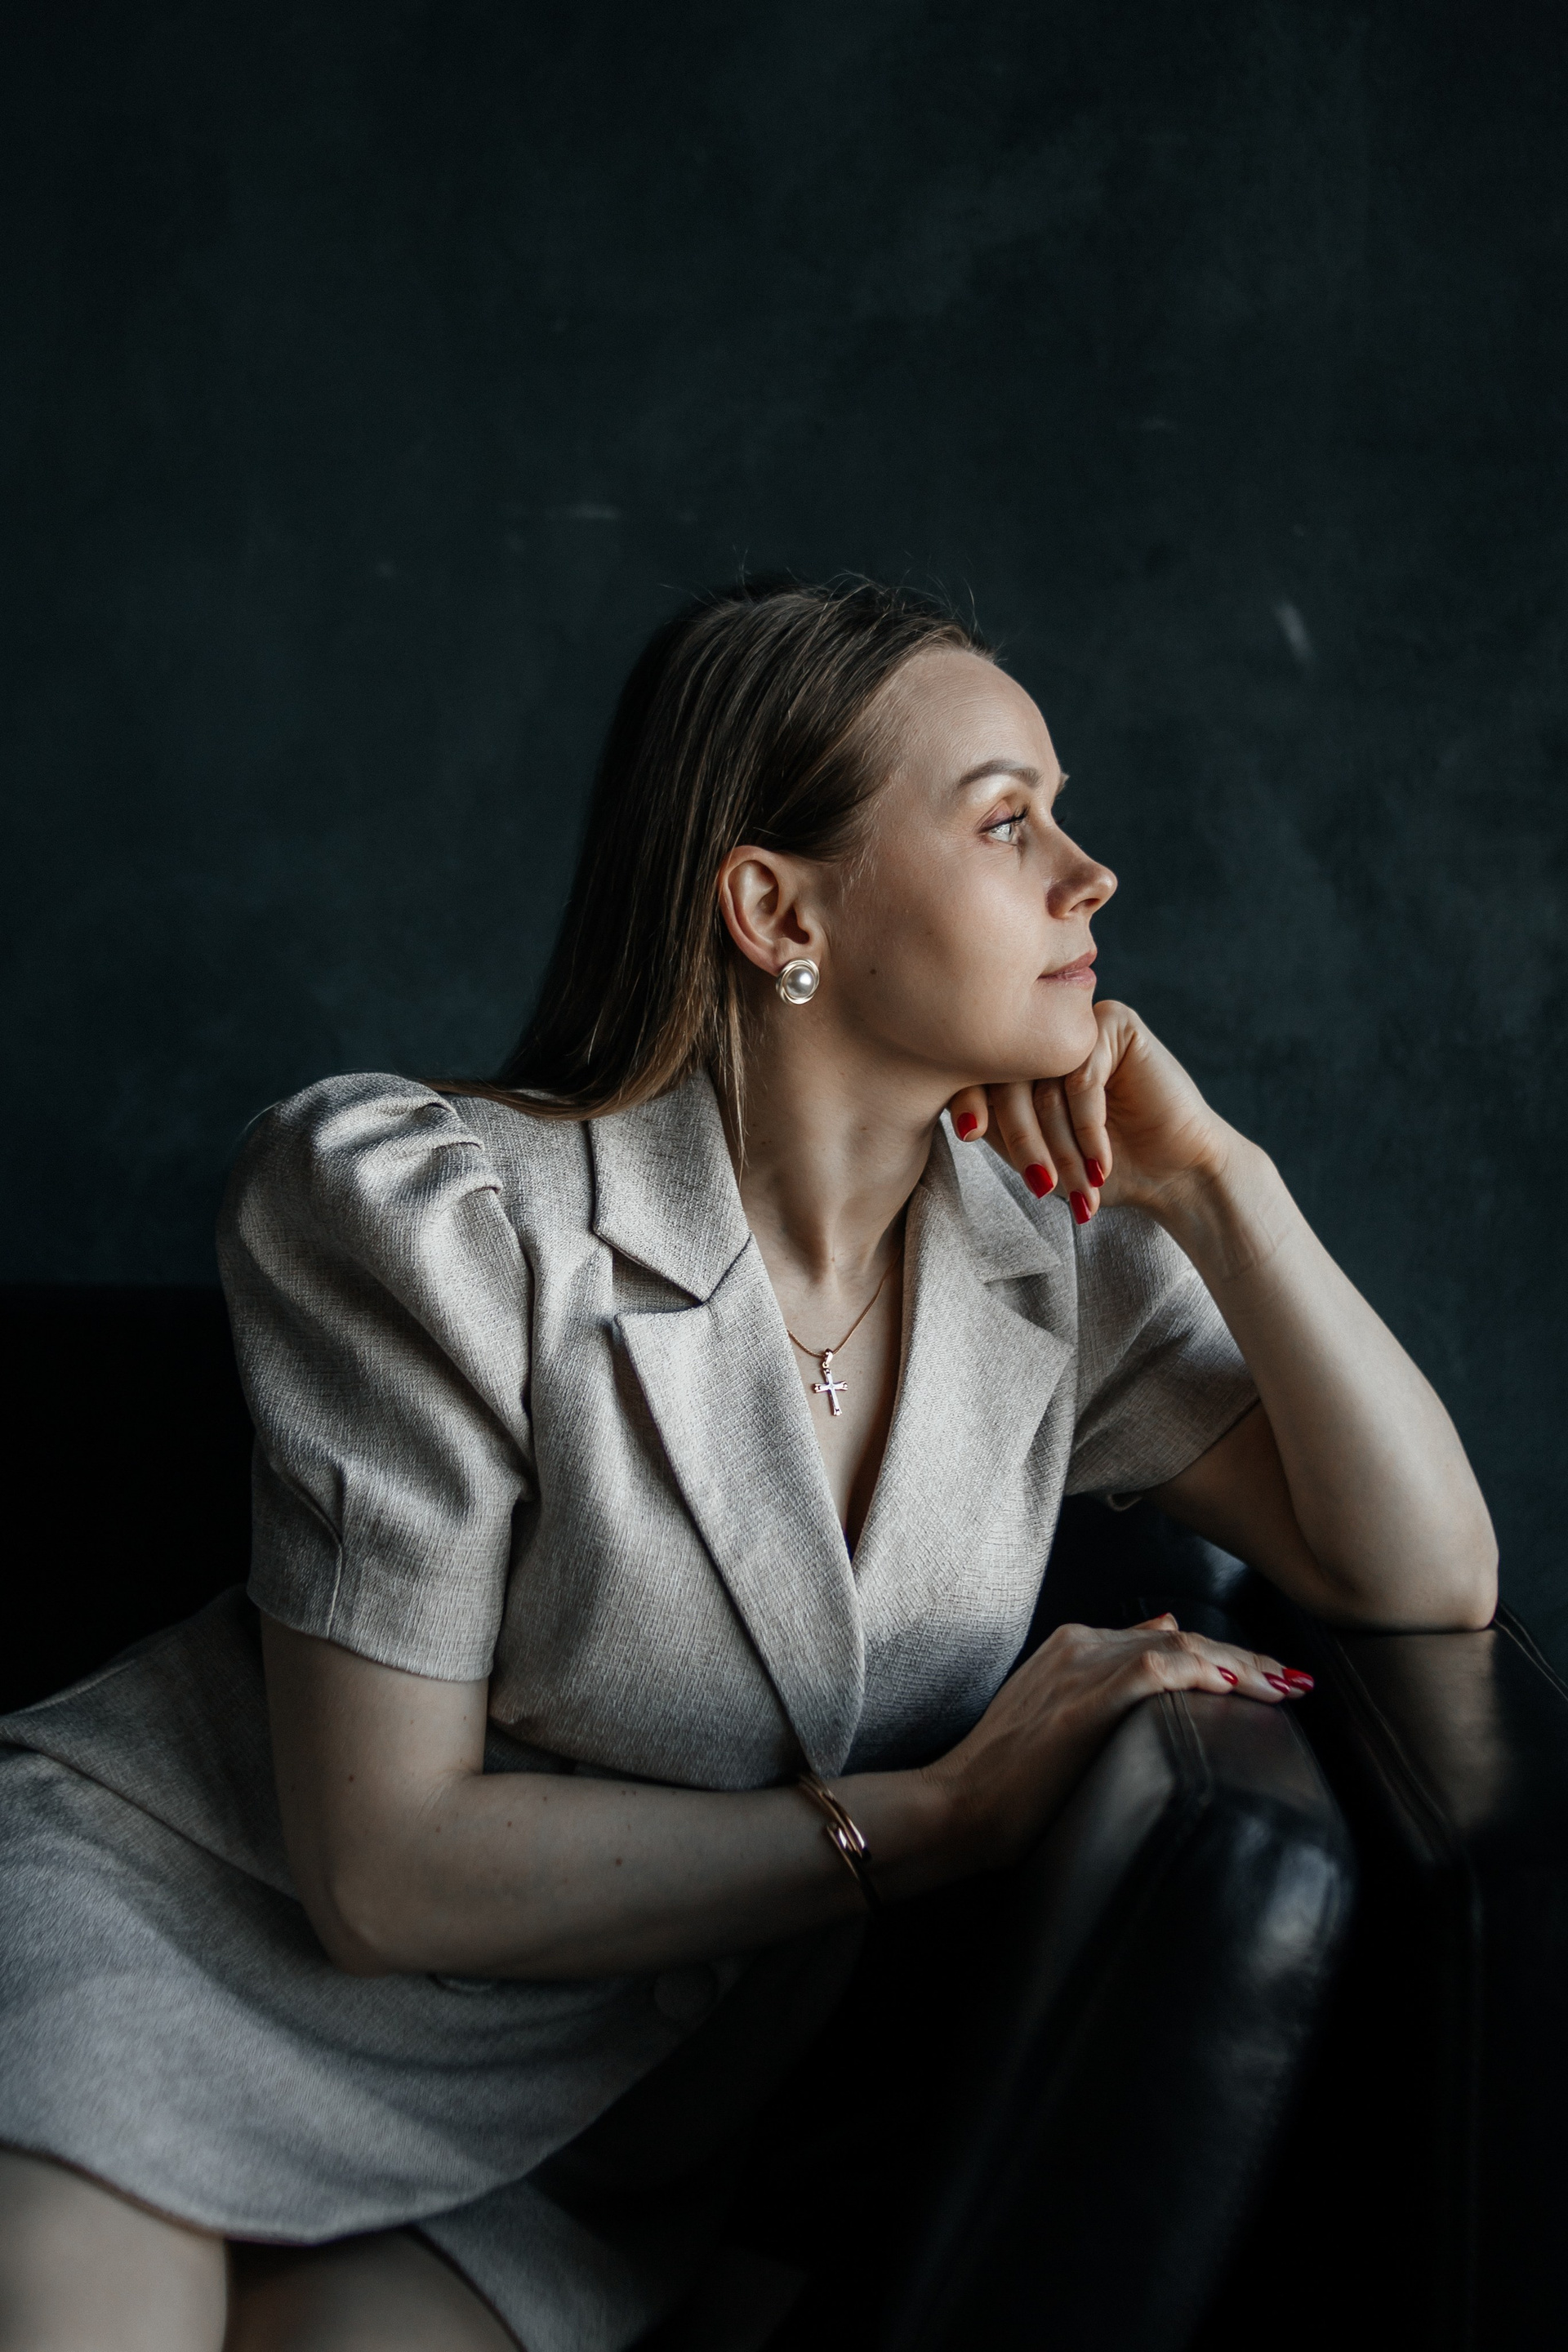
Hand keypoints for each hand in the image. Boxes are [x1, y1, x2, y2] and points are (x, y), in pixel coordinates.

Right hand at [924, 1615, 1311, 1871]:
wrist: (956, 1807)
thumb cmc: (1007, 1779)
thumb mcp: (1058, 1714)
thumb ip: (1107, 1678)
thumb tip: (1163, 1637)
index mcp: (1074, 1646)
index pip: (1167, 1637)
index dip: (1224, 1654)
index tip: (1269, 1675)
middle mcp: (1080, 1644)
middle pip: (1184, 1638)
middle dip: (1247, 1658)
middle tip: (1296, 1681)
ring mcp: (1079, 1667)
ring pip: (1180, 1648)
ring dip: (1242, 1665)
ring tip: (1286, 1687)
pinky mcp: (1082, 1699)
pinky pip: (1156, 1670)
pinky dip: (1203, 1673)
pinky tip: (1239, 1688)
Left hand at [946, 1000, 1233, 1224]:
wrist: (1173, 1174)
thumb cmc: (1099, 1170)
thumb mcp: (1034, 1152)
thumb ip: (996, 1127)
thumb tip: (956, 1114)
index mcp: (1019, 1055)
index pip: (977, 1071)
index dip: (969, 1102)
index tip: (970, 1134)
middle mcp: (1045, 1031)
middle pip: (1007, 1078)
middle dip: (1025, 1141)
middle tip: (1043, 1185)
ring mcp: (1079, 1023)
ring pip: (1044, 1084)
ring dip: (1061, 1145)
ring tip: (1082, 1185)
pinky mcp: (1116, 1024)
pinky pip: (1082, 1077)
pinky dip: (1088, 1127)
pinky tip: (1102, 1162)